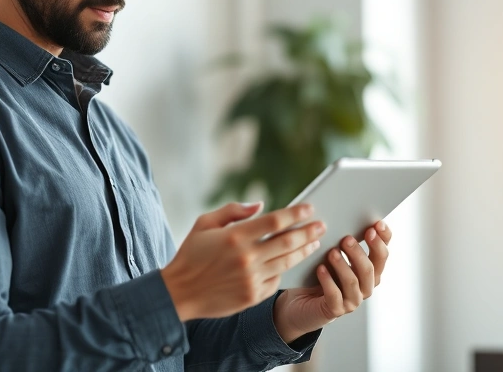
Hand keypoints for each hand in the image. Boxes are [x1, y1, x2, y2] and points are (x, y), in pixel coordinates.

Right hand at [161, 202, 326, 320]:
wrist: (180, 293)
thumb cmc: (191, 254)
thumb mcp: (204, 224)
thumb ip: (232, 211)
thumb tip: (260, 205)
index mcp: (234, 237)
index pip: (274, 221)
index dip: (295, 214)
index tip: (309, 208)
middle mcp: (246, 258)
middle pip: (287, 242)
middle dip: (309, 232)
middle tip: (322, 225)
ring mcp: (251, 279)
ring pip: (286, 262)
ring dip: (304, 251)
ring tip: (315, 243)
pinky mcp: (252, 296)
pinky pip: (276, 280)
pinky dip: (284, 269)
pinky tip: (290, 262)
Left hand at [273, 220, 392, 342]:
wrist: (300, 302)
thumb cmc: (320, 274)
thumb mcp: (333, 255)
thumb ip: (342, 241)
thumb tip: (345, 218)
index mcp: (370, 270)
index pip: (383, 253)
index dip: (383, 238)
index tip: (376, 224)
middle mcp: (365, 286)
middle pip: (371, 268)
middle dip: (360, 252)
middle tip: (347, 239)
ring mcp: (352, 300)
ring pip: (354, 282)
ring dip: (343, 265)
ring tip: (332, 252)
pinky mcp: (335, 310)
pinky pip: (334, 295)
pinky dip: (328, 281)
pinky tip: (320, 269)